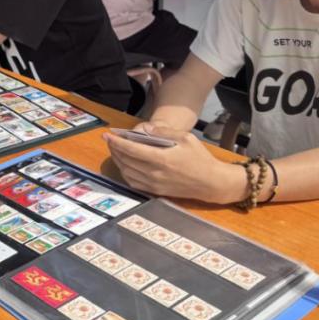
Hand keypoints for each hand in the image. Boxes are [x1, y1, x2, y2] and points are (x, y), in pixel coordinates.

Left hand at [104, 122, 234, 201]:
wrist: (211, 183)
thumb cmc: (199, 158)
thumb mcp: (186, 137)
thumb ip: (164, 132)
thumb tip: (145, 128)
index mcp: (161, 159)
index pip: (131, 150)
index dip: (117, 142)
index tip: (107, 134)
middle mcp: (154, 173)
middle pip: (125, 161)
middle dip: (114, 149)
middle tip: (109, 140)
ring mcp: (154, 184)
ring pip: (127, 172)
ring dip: (117, 161)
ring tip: (114, 150)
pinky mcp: (155, 191)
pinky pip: (133, 183)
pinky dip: (125, 173)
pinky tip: (124, 165)